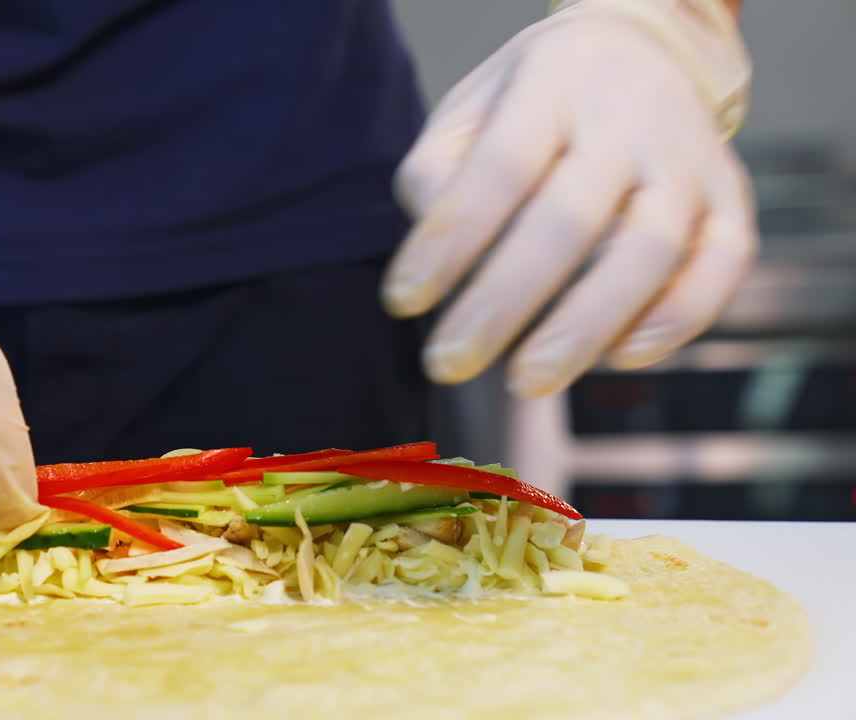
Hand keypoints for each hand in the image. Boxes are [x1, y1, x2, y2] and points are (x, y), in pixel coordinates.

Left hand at [383, 0, 755, 396]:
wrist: (643, 46)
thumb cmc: (534, 101)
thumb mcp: (469, 110)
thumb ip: (438, 175)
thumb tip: (435, 254)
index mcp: (551, 84)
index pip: (498, 170)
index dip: (450, 242)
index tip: (404, 300)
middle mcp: (629, 117)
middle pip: (569, 220)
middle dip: (505, 303)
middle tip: (452, 362)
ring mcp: (688, 158)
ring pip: (650, 250)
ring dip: (587, 326)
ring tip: (529, 378)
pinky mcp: (730, 198)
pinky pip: (722, 264)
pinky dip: (678, 318)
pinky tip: (621, 355)